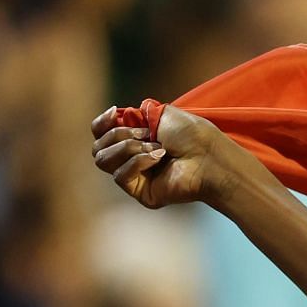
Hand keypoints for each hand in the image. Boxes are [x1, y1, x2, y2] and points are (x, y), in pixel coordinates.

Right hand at [90, 103, 235, 208]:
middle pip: (98, 147)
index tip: (114, 113)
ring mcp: (136, 177)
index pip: (100, 133)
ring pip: (103, 160)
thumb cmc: (192, 135)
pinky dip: (137, 163)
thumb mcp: (162, 114)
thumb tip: (120, 115)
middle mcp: (132, 158)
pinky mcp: (141, 192)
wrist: (209, 156)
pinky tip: (159, 159)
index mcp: (135, 139)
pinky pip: (120, 176)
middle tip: (147, 134)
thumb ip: (137, 114)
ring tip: (157, 148)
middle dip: (119, 135)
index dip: (101, 123)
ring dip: (128, 148)